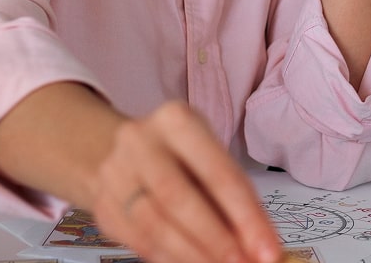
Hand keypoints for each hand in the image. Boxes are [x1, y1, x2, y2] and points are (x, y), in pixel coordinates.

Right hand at [88, 101, 281, 262]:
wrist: (121, 153)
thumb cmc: (180, 158)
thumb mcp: (209, 159)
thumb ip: (234, 199)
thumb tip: (262, 245)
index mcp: (176, 120)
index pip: (217, 172)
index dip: (245, 216)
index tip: (268, 249)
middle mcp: (140, 141)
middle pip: (178, 197)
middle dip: (216, 239)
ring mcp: (115, 173)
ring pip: (154, 223)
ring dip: (192, 254)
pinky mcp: (103, 204)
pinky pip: (137, 239)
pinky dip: (168, 258)